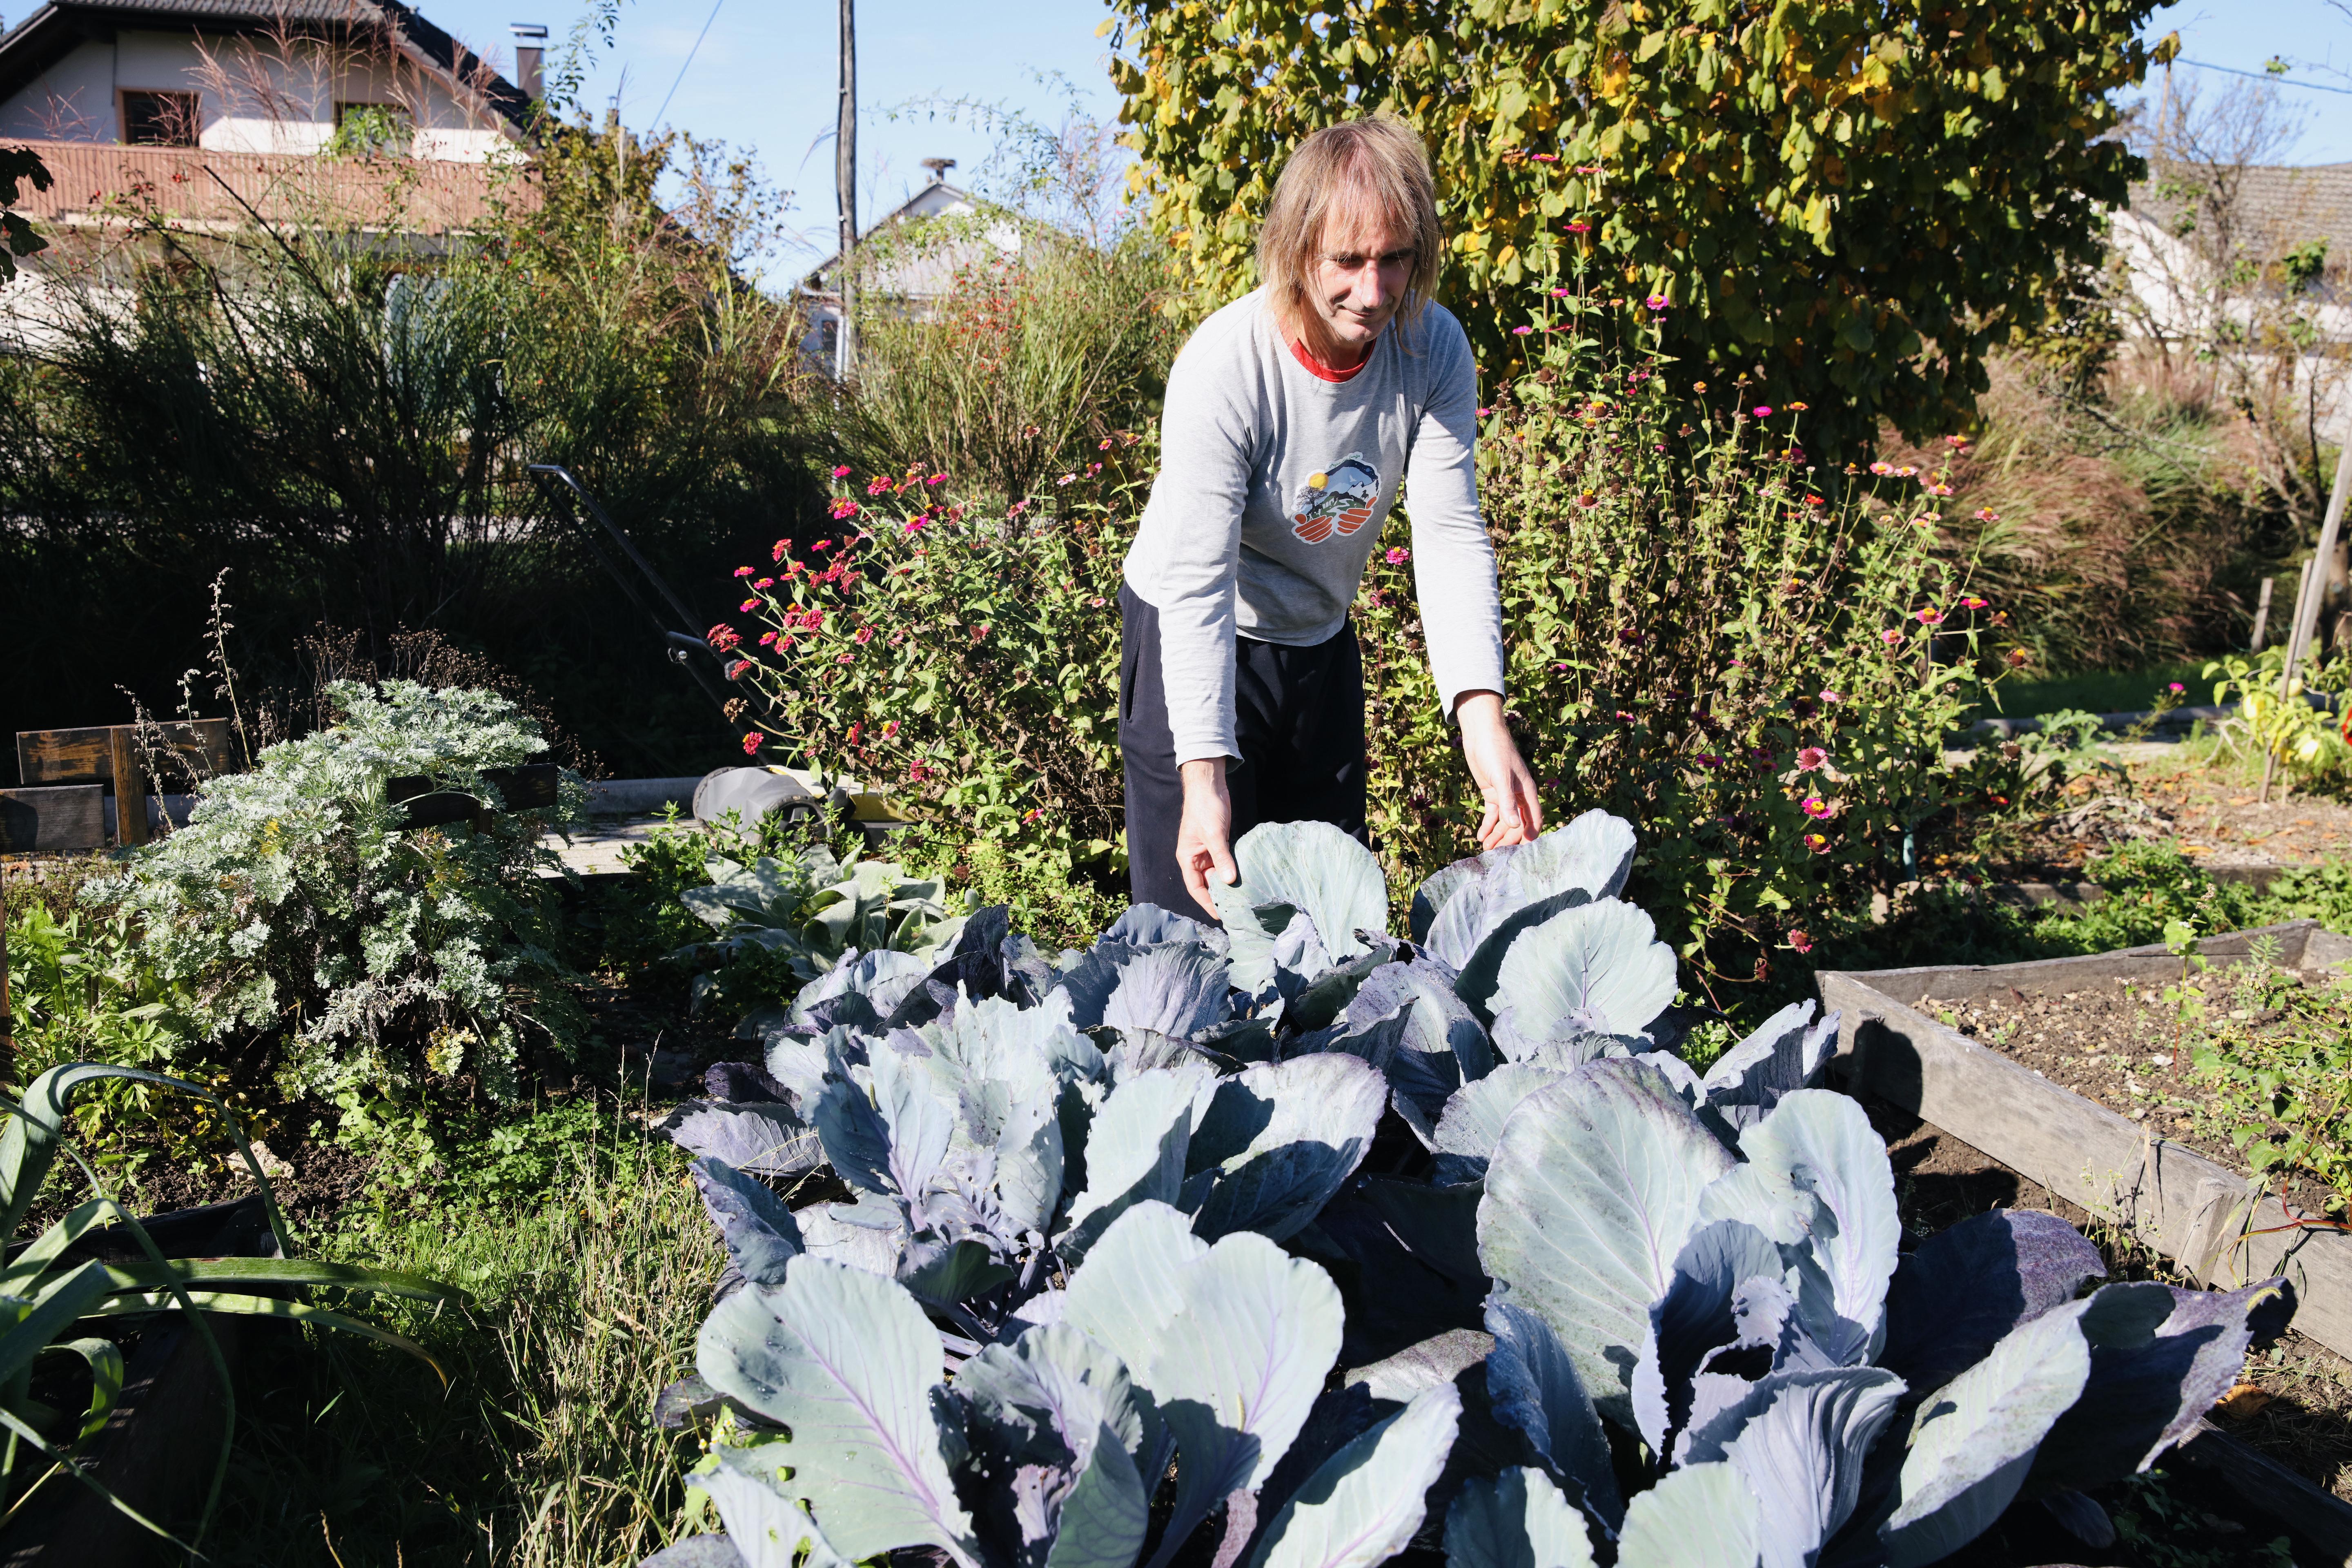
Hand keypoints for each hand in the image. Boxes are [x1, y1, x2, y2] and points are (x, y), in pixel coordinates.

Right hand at [1177, 757, 1238, 917]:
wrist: (1209, 785)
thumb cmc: (1205, 808)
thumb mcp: (1213, 834)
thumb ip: (1221, 857)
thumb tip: (1230, 881)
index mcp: (1187, 858)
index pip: (1196, 888)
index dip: (1207, 903)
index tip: (1221, 915)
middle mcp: (1196, 858)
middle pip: (1207, 884)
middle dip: (1220, 896)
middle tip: (1236, 909)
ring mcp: (1208, 851)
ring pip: (1217, 874)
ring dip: (1228, 883)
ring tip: (1243, 897)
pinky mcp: (1219, 844)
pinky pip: (1225, 862)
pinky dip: (1233, 870)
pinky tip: (1245, 878)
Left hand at [1456, 691, 1541, 849]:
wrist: (1481, 734)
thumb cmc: (1496, 751)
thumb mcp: (1502, 777)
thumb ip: (1508, 802)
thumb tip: (1515, 826)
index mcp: (1527, 791)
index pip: (1534, 819)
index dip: (1530, 835)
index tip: (1522, 853)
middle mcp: (1518, 795)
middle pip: (1518, 824)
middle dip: (1509, 839)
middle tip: (1496, 853)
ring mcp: (1505, 794)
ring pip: (1504, 821)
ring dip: (1497, 835)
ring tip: (1486, 848)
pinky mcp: (1492, 792)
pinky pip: (1492, 814)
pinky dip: (1487, 825)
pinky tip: (1480, 836)